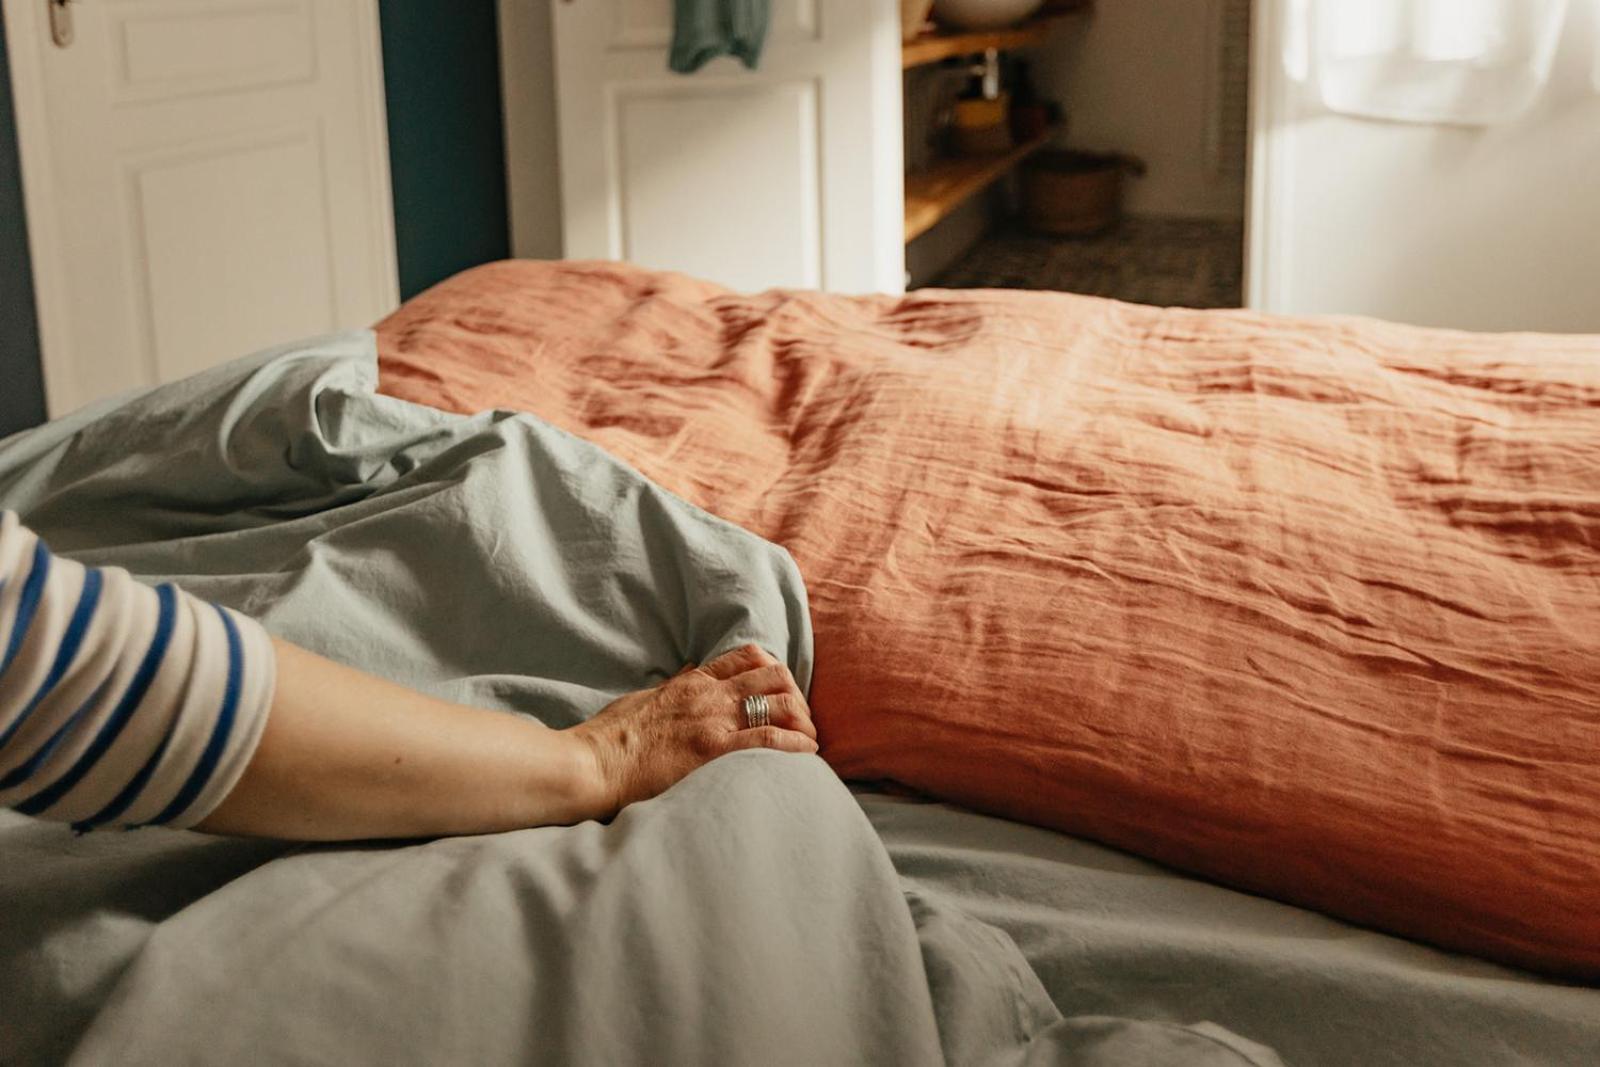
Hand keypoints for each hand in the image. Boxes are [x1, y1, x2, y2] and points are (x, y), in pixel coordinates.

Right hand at [570, 644, 817, 819]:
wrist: (594, 763)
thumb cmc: (611, 737)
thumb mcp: (644, 698)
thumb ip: (673, 685)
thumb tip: (691, 669)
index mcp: (692, 681)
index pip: (747, 657)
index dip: (774, 670)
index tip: (781, 691)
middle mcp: (709, 695)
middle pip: (774, 676)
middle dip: (795, 695)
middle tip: (800, 720)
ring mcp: (713, 721)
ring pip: (780, 702)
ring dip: (802, 720)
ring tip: (809, 740)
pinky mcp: (715, 750)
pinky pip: (769, 738)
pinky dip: (796, 744)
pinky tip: (808, 753)